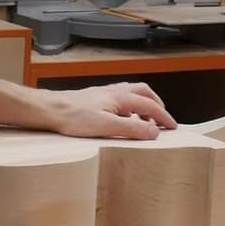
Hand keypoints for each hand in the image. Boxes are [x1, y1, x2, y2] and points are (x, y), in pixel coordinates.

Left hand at [0, 81, 177, 139]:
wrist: (51, 110)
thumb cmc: (74, 117)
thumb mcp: (107, 126)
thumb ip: (132, 129)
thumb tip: (154, 133)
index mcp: (122, 97)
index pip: (151, 106)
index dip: (164, 118)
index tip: (173, 128)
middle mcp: (115, 92)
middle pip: (144, 92)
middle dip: (157, 105)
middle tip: (162, 120)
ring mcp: (105, 94)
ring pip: (132, 94)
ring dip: (143, 105)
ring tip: (144, 121)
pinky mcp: (95, 98)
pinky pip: (120, 99)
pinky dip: (129, 107)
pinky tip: (122, 119)